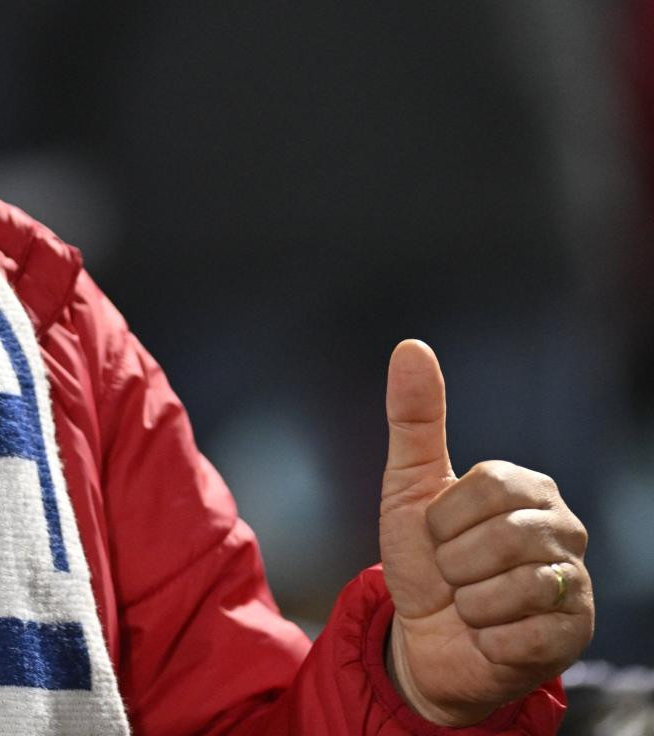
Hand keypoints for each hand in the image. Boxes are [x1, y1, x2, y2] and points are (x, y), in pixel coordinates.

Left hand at [378, 340, 592, 725]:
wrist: (424, 637)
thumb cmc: (422, 559)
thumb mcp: (408, 486)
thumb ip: (414, 418)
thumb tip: (412, 347)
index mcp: (528, 488)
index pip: (488, 487)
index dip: (445, 519)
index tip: (439, 533)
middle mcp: (564, 530)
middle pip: (504, 538)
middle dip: (456, 563)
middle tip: (454, 574)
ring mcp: (575, 582)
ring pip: (513, 588)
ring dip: (471, 603)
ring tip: (471, 603)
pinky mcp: (576, 634)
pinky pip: (523, 634)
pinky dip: (488, 638)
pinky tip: (489, 634)